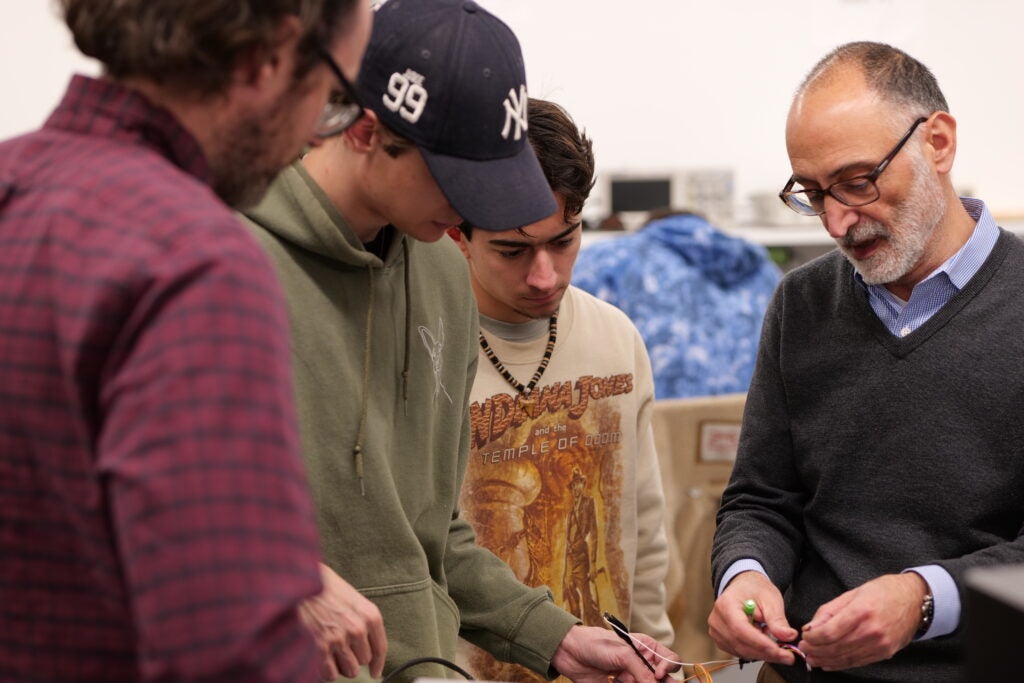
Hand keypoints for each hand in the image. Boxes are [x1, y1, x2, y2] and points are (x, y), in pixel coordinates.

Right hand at [299, 563, 387, 679]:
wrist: (299, 580)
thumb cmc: (322, 585)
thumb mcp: (350, 596)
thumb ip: (360, 618)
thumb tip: (364, 642)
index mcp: (368, 614)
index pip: (380, 648)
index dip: (378, 663)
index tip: (374, 671)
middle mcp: (357, 629)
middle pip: (363, 660)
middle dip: (352, 656)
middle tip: (339, 645)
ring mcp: (338, 640)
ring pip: (349, 670)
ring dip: (340, 664)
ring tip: (329, 650)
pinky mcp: (319, 649)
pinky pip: (330, 674)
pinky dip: (324, 669)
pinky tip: (319, 656)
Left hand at [551, 624, 679, 682]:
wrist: (569, 653)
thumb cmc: (595, 643)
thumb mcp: (622, 653)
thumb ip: (641, 670)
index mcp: (646, 649)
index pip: (670, 660)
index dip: (668, 668)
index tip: (657, 675)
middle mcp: (642, 665)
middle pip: (663, 680)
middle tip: (642, 682)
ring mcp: (632, 679)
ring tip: (622, 680)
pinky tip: (614, 681)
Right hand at [708, 571, 798, 665]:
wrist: (744, 587)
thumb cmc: (755, 590)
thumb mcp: (770, 598)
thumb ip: (777, 619)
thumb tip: (788, 636)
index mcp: (726, 604)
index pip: (740, 629)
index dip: (760, 643)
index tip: (780, 651)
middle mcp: (717, 620)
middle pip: (741, 644)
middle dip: (766, 653)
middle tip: (788, 656)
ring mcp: (717, 632)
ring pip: (742, 652)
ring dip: (762, 652)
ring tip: (774, 639)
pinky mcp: (721, 641)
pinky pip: (740, 653)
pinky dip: (755, 652)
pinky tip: (763, 641)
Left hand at [798, 572, 926, 670]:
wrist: (915, 600)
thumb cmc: (883, 592)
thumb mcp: (853, 593)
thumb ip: (830, 611)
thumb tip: (811, 627)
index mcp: (861, 611)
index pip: (830, 632)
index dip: (813, 638)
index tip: (804, 637)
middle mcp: (871, 630)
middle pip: (836, 647)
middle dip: (816, 651)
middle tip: (804, 650)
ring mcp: (880, 644)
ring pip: (846, 658)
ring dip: (825, 661)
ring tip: (812, 659)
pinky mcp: (885, 653)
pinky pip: (858, 662)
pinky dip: (841, 664)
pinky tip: (829, 663)